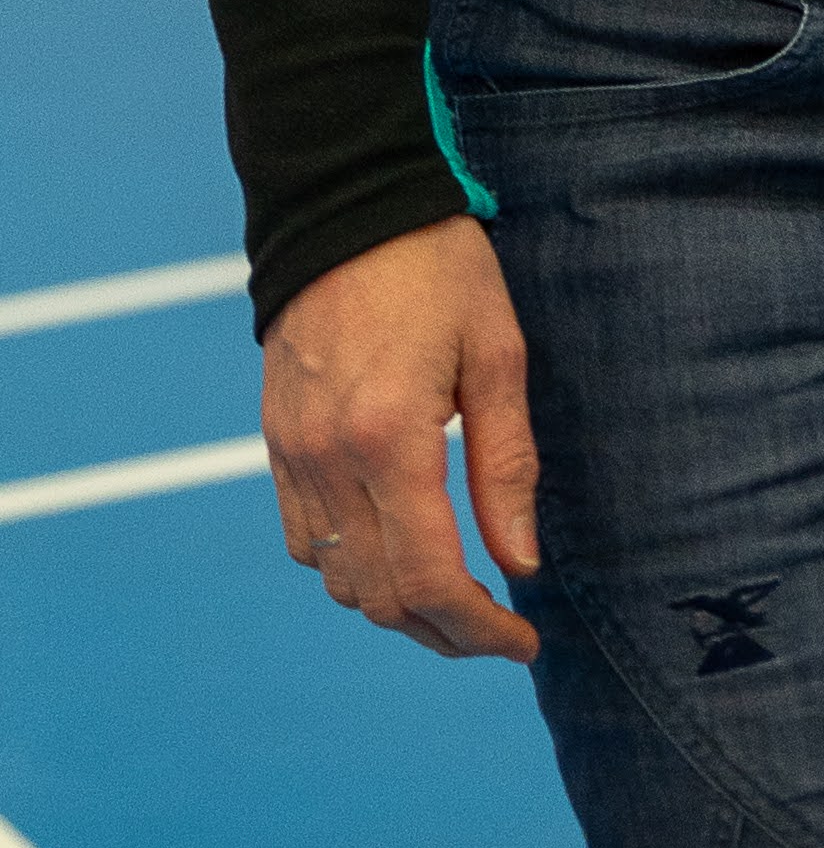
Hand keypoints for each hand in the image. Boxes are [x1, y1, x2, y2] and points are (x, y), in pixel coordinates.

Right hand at [262, 213, 540, 662]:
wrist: (346, 206)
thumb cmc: (437, 268)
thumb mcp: (498, 352)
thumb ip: (507, 465)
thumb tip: (520, 563)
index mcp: (390, 439)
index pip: (430, 579)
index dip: (479, 629)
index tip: (522, 641)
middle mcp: (329, 460)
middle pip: (379, 597)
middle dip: (444, 631)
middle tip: (499, 631)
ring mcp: (292, 455)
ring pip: (336, 579)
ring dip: (396, 605)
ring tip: (458, 596)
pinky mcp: (276, 443)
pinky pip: (304, 539)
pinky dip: (350, 567)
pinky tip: (397, 549)